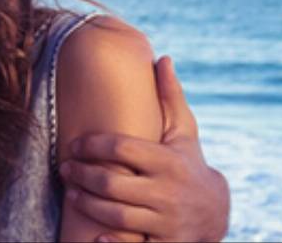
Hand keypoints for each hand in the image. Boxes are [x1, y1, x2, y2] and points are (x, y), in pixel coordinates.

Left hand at [61, 56, 230, 241]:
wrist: (217, 213)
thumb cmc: (189, 164)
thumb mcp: (183, 132)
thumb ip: (169, 97)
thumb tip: (161, 58)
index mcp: (169, 161)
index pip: (122, 147)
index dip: (91, 144)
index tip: (73, 143)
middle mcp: (169, 191)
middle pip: (112, 182)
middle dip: (81, 175)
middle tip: (64, 169)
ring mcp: (167, 221)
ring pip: (115, 214)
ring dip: (86, 204)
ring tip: (72, 192)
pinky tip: (93, 238)